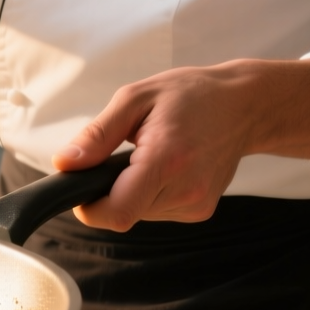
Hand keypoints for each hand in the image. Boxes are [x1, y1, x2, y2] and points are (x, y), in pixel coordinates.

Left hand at [51, 59, 309, 230]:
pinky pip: (157, 212)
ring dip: (130, 192)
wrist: (244, 106)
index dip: (89, 208)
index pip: (117, 212)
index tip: (82, 187)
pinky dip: (149, 194)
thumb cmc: (190, 95)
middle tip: (120, 156)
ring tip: (147, 155)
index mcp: (166, 159)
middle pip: (123, 214)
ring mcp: (197, 204)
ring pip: (139, 215)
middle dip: (108, 192)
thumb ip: (96, 136)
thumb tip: (65, 164)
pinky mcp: (201, 210)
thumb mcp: (134, 99)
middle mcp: (186, 190)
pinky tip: (164, 166)